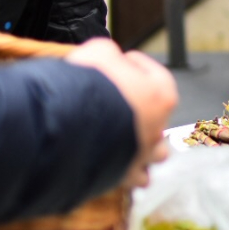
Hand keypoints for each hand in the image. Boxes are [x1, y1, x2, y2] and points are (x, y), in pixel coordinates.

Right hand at [66, 39, 177, 188]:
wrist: (68, 128)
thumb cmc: (88, 88)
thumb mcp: (98, 52)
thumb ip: (109, 54)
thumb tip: (108, 58)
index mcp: (160, 95)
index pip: (156, 75)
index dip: (136, 65)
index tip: (125, 61)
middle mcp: (158, 127)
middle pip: (158, 117)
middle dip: (144, 110)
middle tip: (124, 102)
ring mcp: (142, 155)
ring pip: (154, 153)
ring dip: (145, 146)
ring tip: (131, 140)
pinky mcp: (124, 176)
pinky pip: (135, 178)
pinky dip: (130, 172)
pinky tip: (120, 166)